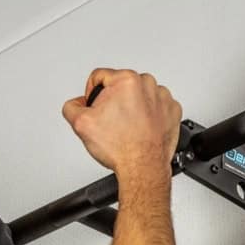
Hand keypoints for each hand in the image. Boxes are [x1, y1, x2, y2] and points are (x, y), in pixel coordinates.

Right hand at [61, 68, 181, 174]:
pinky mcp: (172, 110)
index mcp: (126, 80)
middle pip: (121, 86)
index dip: (92, 94)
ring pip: (139, 95)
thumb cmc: (120, 148)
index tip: (96, 108)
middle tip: (112, 122)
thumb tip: (76, 103)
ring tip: (128, 127)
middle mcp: (147, 84)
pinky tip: (141, 128)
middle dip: (114, 101)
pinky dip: (149, 116)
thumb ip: (72, 106)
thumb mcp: (81, 124)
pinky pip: (156, 106)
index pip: (99, 76)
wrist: (143, 167)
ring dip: (132, 107)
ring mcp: (162, 97)